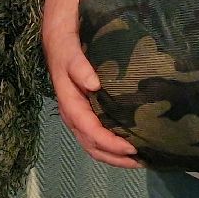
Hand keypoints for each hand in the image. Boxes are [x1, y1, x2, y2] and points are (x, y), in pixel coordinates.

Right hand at [44, 28, 142, 167]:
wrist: (57, 37)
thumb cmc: (67, 45)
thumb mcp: (70, 50)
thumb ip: (79, 66)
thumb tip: (93, 85)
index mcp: (69, 102)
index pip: (89, 131)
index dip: (110, 143)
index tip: (132, 148)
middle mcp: (72, 114)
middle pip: (91, 145)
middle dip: (114, 157)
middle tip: (141, 160)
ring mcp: (77, 114)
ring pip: (92, 144)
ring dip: (113, 156)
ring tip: (137, 159)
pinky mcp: (84, 112)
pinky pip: (95, 135)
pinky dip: (110, 146)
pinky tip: (127, 145)